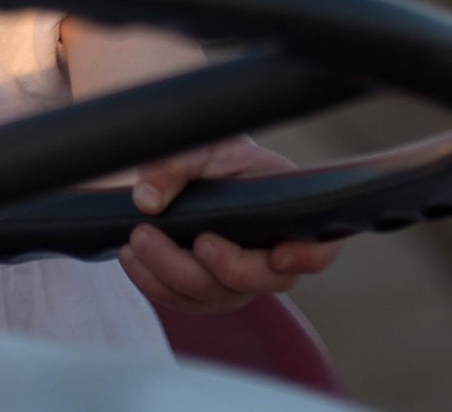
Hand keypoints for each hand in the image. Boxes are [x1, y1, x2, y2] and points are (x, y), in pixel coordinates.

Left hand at [118, 137, 342, 314]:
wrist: (194, 170)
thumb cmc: (210, 155)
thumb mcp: (199, 147)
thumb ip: (176, 165)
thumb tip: (148, 200)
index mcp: (288, 211)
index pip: (319, 248)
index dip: (306, 257)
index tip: (277, 255)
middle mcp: (273, 255)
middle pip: (255, 281)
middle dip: (207, 265)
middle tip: (157, 234)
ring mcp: (243, 280)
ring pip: (214, 296)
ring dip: (169, 274)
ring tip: (135, 240)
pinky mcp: (212, 293)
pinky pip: (186, 303)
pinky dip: (155, 284)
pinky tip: (132, 259)